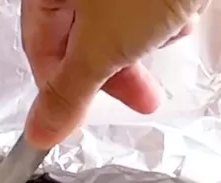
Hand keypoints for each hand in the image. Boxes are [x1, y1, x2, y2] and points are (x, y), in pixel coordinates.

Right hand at [21, 0, 207, 148]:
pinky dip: (161, 18)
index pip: (39, 48)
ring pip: (115, 23)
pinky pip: (143, 6)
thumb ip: (68, 94)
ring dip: (142, 44)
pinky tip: (180, 17)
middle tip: (141, 98)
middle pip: (80, 37)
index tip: (81, 118)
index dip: (61, 90)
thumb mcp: (100, 48)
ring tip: (167, 39)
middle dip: (114, 72)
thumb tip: (41, 131)